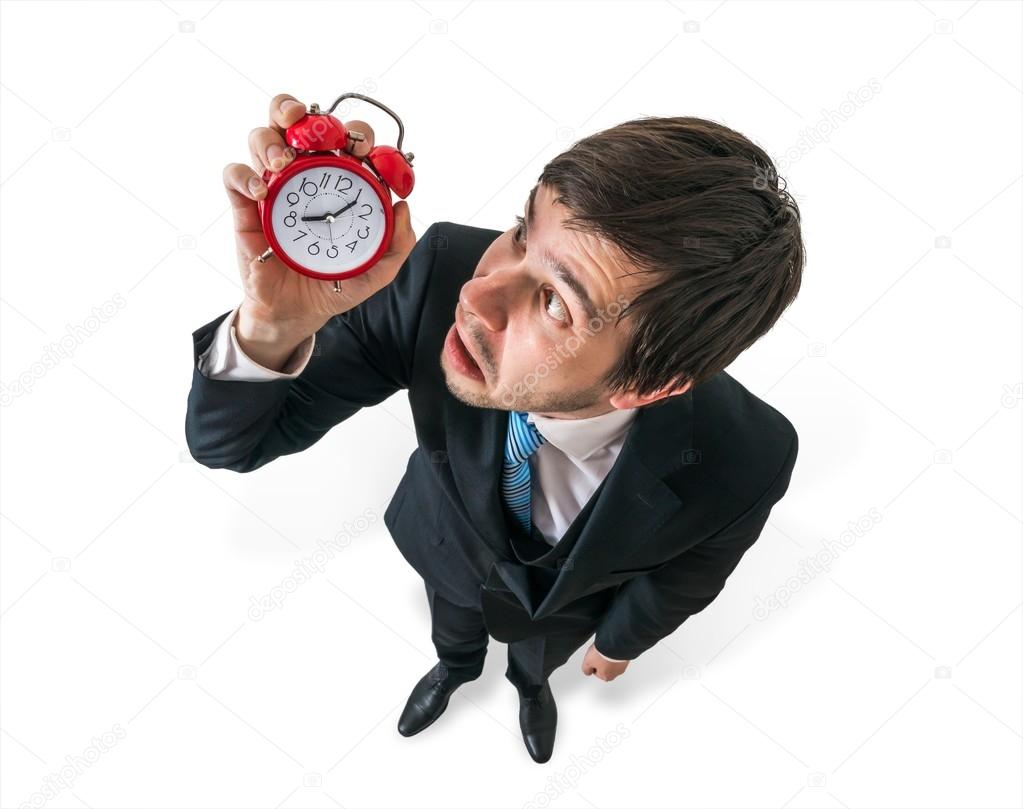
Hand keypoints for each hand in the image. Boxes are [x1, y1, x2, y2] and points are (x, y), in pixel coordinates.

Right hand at [221, 92, 416, 341]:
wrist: (297, 313)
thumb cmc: (335, 283)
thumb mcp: (377, 271)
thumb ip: (397, 244)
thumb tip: (403, 207)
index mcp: (337, 181)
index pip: (343, 138)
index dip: (354, 132)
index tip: (365, 148)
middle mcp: (303, 175)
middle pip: (295, 121)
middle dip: (300, 112)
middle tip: (316, 133)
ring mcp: (273, 186)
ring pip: (262, 137)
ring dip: (271, 141)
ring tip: (282, 164)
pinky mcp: (245, 206)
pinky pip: (234, 174)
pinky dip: (244, 175)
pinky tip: (260, 192)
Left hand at [581, 644, 629, 681]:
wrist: (616, 644)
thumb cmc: (603, 654)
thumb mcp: (587, 662)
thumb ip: (586, 669)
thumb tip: (587, 672)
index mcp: (606, 677)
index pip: (597, 672)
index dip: (593, 664)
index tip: (593, 658)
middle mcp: (616, 673)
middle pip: (606, 668)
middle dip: (602, 661)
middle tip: (599, 653)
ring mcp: (623, 665)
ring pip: (614, 662)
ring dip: (609, 656)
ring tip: (605, 649)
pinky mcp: (627, 656)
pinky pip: (620, 655)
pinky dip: (616, 651)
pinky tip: (612, 647)